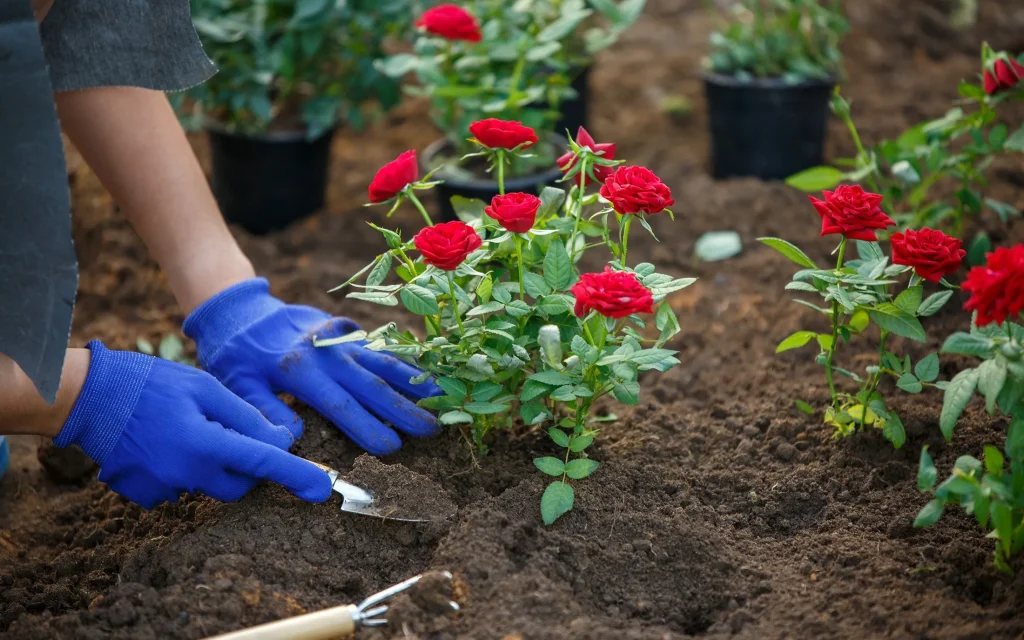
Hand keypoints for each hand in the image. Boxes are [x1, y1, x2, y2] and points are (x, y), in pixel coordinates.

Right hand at [55, 342, 331, 508]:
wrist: (87, 397)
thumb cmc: (150, 383)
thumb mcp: (204, 387)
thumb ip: (245, 417)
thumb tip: (281, 440)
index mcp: (205, 443)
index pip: (263, 463)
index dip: (297, 475)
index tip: (322, 489)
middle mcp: (186, 474)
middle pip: (239, 485)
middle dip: (247, 466)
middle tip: (230, 432)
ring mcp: (163, 489)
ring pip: (209, 486)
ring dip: (212, 464)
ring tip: (186, 428)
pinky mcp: (145, 495)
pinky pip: (180, 488)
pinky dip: (183, 470)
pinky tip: (164, 444)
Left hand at [183, 278, 439, 454]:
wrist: (241, 309)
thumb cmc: (236, 355)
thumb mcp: (237, 384)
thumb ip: (263, 410)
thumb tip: (291, 438)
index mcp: (300, 370)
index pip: (340, 405)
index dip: (367, 427)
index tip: (392, 448)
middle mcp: (327, 353)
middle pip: (371, 384)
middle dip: (404, 409)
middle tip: (432, 429)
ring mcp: (339, 339)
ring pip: (382, 361)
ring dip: (412, 380)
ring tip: (440, 396)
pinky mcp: (346, 331)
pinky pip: (379, 347)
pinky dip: (402, 360)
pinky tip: (423, 371)